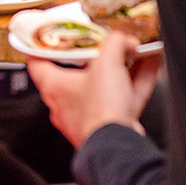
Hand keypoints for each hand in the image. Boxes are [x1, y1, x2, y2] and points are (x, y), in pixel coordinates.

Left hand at [28, 32, 161, 148]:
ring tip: (133, 53)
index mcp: (53, 86)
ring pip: (102, 86)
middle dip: (94, 57)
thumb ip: (114, 43)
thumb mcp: (107, 62)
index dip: (43, 47)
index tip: (50, 37)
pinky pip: (119, 100)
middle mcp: (65, 104)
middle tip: (104, 45)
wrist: (117, 147)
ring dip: (119, 69)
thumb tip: (122, 39)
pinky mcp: (106, 127)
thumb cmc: (100, 110)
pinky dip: (132, 85)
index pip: (37, 62)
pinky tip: (148, 71)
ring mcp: (86, 117)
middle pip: (75, 72)